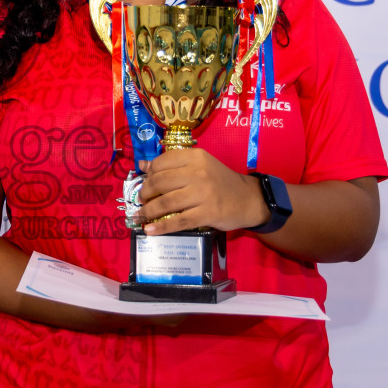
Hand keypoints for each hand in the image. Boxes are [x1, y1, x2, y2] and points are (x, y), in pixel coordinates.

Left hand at [137, 148, 266, 233]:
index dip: (149, 174)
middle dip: (145, 193)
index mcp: (196, 157)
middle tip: (141, 200)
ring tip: (139, 216)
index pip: (163, 162)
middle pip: (161, 182)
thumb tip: (142, 165)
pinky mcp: (207, 213)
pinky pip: (179, 221)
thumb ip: (173, 164)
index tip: (144, 183)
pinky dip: (162, 227)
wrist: (248, 199)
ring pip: (167, 202)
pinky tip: (150, 230)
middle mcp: (199, 173)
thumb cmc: (220, 182)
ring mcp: (203, 194)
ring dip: (148, 211)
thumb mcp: (200, 166)